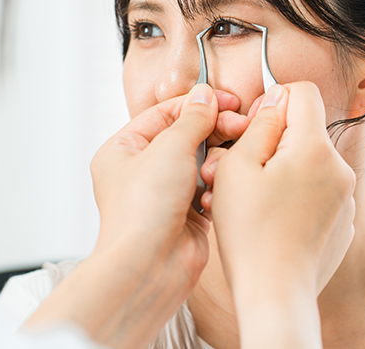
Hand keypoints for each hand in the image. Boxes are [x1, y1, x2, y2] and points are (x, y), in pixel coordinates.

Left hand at [25, 85, 246, 348]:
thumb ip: (192, 119)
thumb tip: (204, 97)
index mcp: (123, 149)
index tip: (227, 102)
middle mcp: (141, 170)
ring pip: (201, 161)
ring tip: (225, 162)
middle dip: (214, 130)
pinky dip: (218, 184)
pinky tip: (221, 185)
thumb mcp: (170, 148)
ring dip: (216, 160)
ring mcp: (164, 193)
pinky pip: (209, 187)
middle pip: (186, 136)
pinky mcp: (186, 214)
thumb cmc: (143, 211)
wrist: (150, 266)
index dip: (197, 104)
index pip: (165, 113)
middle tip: (240, 124)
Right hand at [205, 82, 356, 347]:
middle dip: (270, 142)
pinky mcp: (342, 222)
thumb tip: (276, 100)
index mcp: (315, 148)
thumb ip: (260, 125)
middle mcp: (339, 169)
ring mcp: (346, 198)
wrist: (275, 294)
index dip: (273, 100)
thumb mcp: (237, 167)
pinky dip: (295, 195)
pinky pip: (318, 192)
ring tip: (250, 199)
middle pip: (304, 131)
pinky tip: (271, 220)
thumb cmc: (249, 232)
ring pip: (309, 164)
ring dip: (281, 171)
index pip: (303, 91)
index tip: (253, 127)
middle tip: (238, 169)